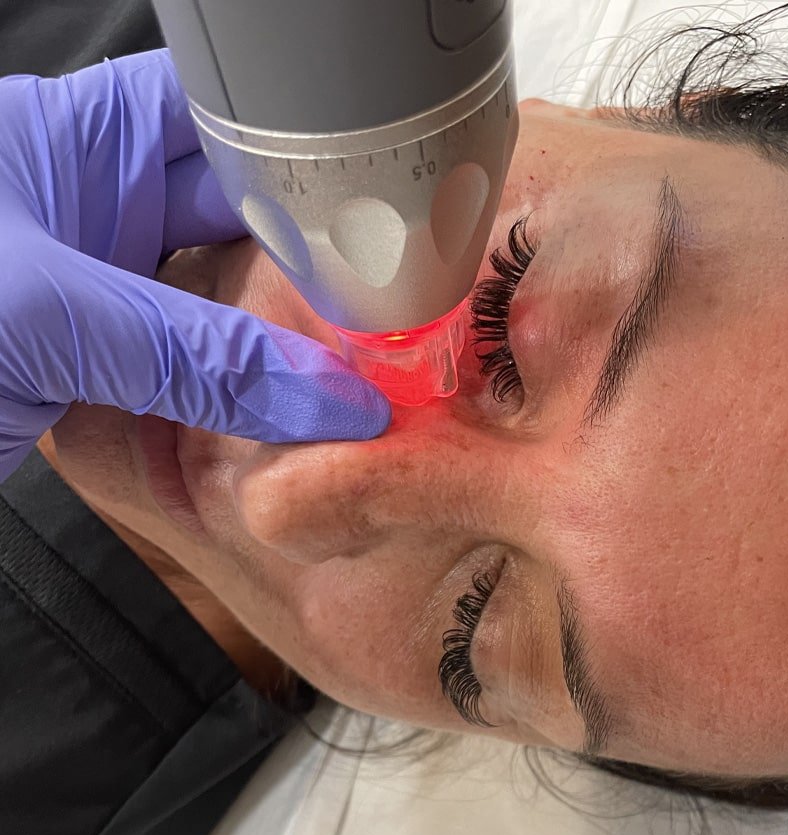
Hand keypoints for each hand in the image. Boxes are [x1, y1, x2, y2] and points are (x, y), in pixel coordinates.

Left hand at [0, 50, 389, 480]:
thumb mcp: (45, 314)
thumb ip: (197, 358)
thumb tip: (333, 400)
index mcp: (78, 141)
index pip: (226, 123)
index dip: (310, 156)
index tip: (391, 208)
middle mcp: (96, 206)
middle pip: (238, 217)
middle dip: (310, 258)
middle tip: (393, 303)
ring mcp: (95, 288)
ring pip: (219, 301)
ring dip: (278, 336)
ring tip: (362, 360)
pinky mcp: (87, 361)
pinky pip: (186, 367)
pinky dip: (235, 392)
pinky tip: (289, 409)